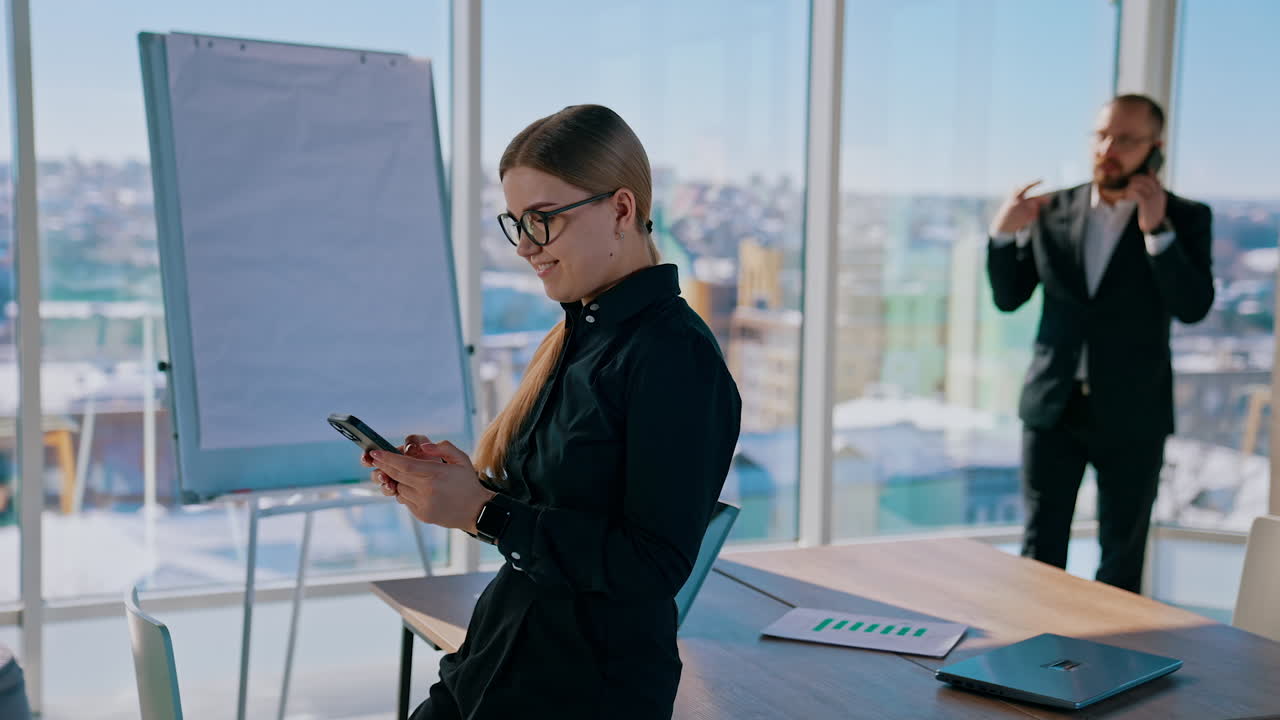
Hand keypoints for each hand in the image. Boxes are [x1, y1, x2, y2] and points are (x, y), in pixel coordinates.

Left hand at [368, 440, 495, 532]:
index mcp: (436, 474)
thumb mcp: (462, 459)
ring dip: (399, 481)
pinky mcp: (421, 514)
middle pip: (397, 475)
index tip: (375, 453)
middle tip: (376, 459)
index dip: (387, 458)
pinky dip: (406, 492)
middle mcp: (427, 490)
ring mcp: (423, 504)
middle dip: (384, 466)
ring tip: (409, 476)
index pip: (404, 464)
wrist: (476, 511)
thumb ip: (443, 447)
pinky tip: (417, 489)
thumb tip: (422, 447)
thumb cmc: (468, 483)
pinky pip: (405, 500)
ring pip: (399, 488)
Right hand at [991, 180, 1051, 234]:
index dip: (1034, 183)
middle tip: (1048, 201)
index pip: (1026, 187)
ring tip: (1023, 216)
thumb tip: (1015, 186)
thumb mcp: (1008, 202)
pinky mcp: (1029, 216)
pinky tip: (1024, 220)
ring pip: (1035, 208)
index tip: (1041, 180)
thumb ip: (1013, 194)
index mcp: (1015, 197)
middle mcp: (1022, 202)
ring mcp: (1026, 209)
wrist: (1003, 227)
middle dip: (1043, 199)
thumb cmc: (1004, 215)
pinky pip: (1034, 215)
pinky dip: (1031, 217)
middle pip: (1036, 199)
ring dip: (1033, 210)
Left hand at [1124, 173, 1167, 232]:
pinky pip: (1138, 194)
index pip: (1156, 181)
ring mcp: (1153, 200)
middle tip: (1131, 179)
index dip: (1150, 174)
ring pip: (1143, 186)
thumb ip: (1150, 197)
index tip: (1146, 169)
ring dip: (1133, 185)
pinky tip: (1127, 194)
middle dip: (1139, 178)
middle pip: (1148, 181)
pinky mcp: (1146, 205)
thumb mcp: (1153, 205)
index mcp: (1161, 195)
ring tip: (1127, 188)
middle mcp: (1158, 195)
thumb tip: (1141, 190)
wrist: (1154, 228)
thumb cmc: (1151, 217)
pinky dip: (1131, 192)